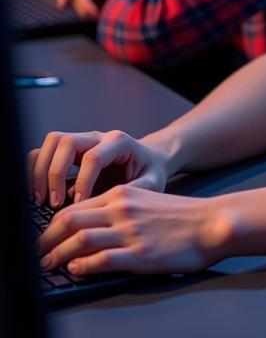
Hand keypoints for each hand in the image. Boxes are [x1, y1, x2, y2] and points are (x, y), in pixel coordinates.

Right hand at [28, 129, 169, 207]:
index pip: (93, 157)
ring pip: (51, 142)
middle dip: (55, 174)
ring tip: (42, 199)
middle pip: (65, 141)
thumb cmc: (149, 171)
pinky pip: (45, 151)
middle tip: (54, 203)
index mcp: (119, 142)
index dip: (82, 182)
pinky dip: (35, 170)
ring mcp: (81, 141)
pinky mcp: (69, 151)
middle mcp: (97, 137)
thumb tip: (114, 205)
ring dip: (41, 170)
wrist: (148, 160)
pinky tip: (39, 193)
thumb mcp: (153, 181)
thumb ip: (138, 190)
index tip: (80, 204)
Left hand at [38, 185, 229, 275]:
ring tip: (48, 265)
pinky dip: (82, 266)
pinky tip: (76, 270)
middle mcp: (123, 209)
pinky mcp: (140, 254)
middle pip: (70, 221)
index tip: (45, 238)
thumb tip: (89, 226)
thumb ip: (120, 208)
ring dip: (57, 255)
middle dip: (47, 240)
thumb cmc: (182, 215)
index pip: (75, 207)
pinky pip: (100, 260)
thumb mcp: (147, 200)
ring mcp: (131, 232)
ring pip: (80, 240)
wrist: (212, 223)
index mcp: (124, 194)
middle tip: (38, 254)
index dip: (52, 225)